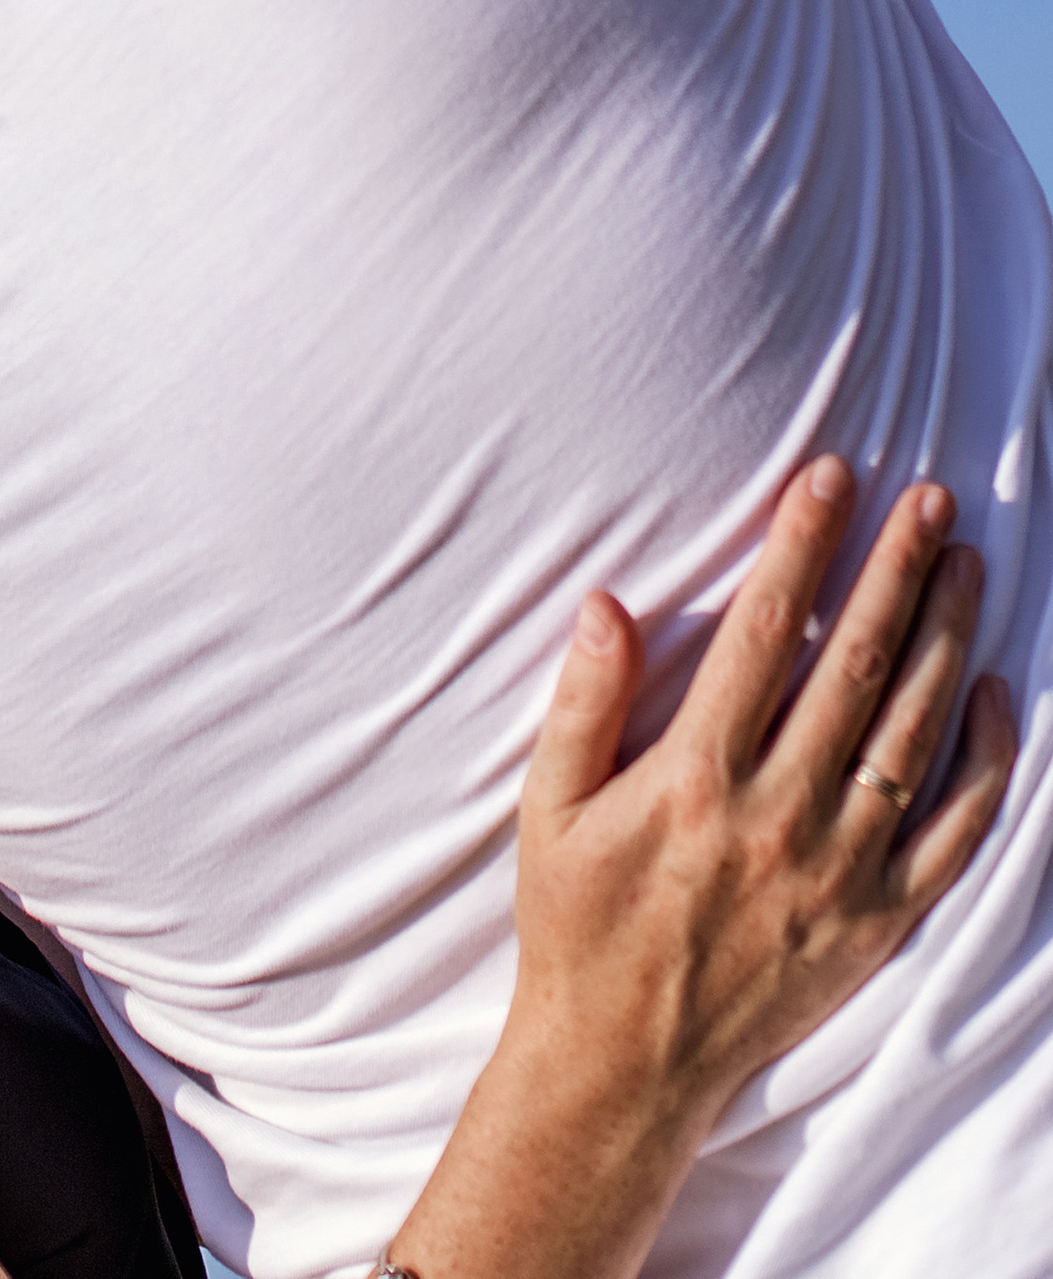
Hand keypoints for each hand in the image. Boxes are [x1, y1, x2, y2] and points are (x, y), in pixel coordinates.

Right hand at [515, 460, 1006, 1117]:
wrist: (624, 1065)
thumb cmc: (577, 921)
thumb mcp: (551, 806)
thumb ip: (583, 701)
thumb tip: (609, 602)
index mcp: (696, 778)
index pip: (764, 633)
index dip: (800, 546)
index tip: (829, 478)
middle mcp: (778, 818)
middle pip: (854, 668)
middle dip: (894, 571)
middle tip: (929, 497)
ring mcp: (838, 873)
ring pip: (912, 736)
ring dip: (944, 640)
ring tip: (963, 563)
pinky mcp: (876, 922)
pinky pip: (951, 836)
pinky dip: (981, 765)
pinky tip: (992, 697)